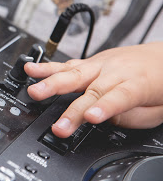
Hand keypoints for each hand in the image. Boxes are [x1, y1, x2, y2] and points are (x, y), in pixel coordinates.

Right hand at [24, 42, 162, 137]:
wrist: (162, 57)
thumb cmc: (160, 84)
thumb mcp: (157, 109)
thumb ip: (129, 116)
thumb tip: (102, 119)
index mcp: (135, 85)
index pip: (118, 98)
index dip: (104, 108)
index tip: (90, 118)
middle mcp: (114, 72)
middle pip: (90, 90)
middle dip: (72, 108)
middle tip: (58, 123)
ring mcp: (99, 65)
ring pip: (73, 74)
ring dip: (51, 84)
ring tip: (34, 92)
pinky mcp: (90, 61)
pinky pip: (66, 64)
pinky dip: (47, 67)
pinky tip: (31, 69)